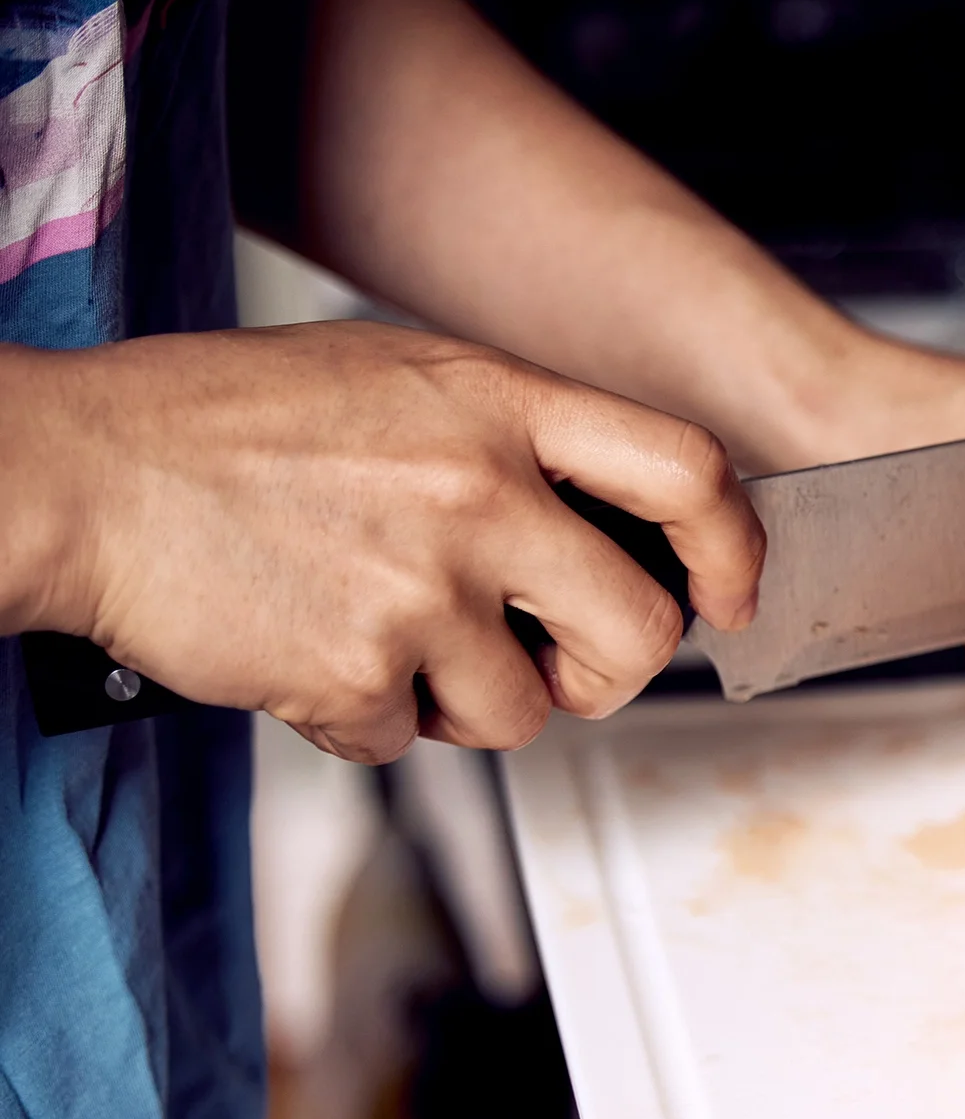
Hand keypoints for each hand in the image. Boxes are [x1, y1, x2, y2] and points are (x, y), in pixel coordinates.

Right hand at [2, 321, 763, 761]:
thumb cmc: (222, 424)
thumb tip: (608, 518)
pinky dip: (368, 722)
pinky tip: (313, 656)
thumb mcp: (397, 377)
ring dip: (469, 705)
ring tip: (391, 646)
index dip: (733, 546)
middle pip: (642, 627)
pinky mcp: (357, 669)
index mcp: (499, 403)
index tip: (729, 592)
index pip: (687, 469)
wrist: (78, 473)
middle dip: (609, 673)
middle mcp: (480, 489)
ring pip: (528, 711)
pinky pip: (412, 742)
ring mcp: (422, 584)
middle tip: (556, 667)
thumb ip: (510, 439)